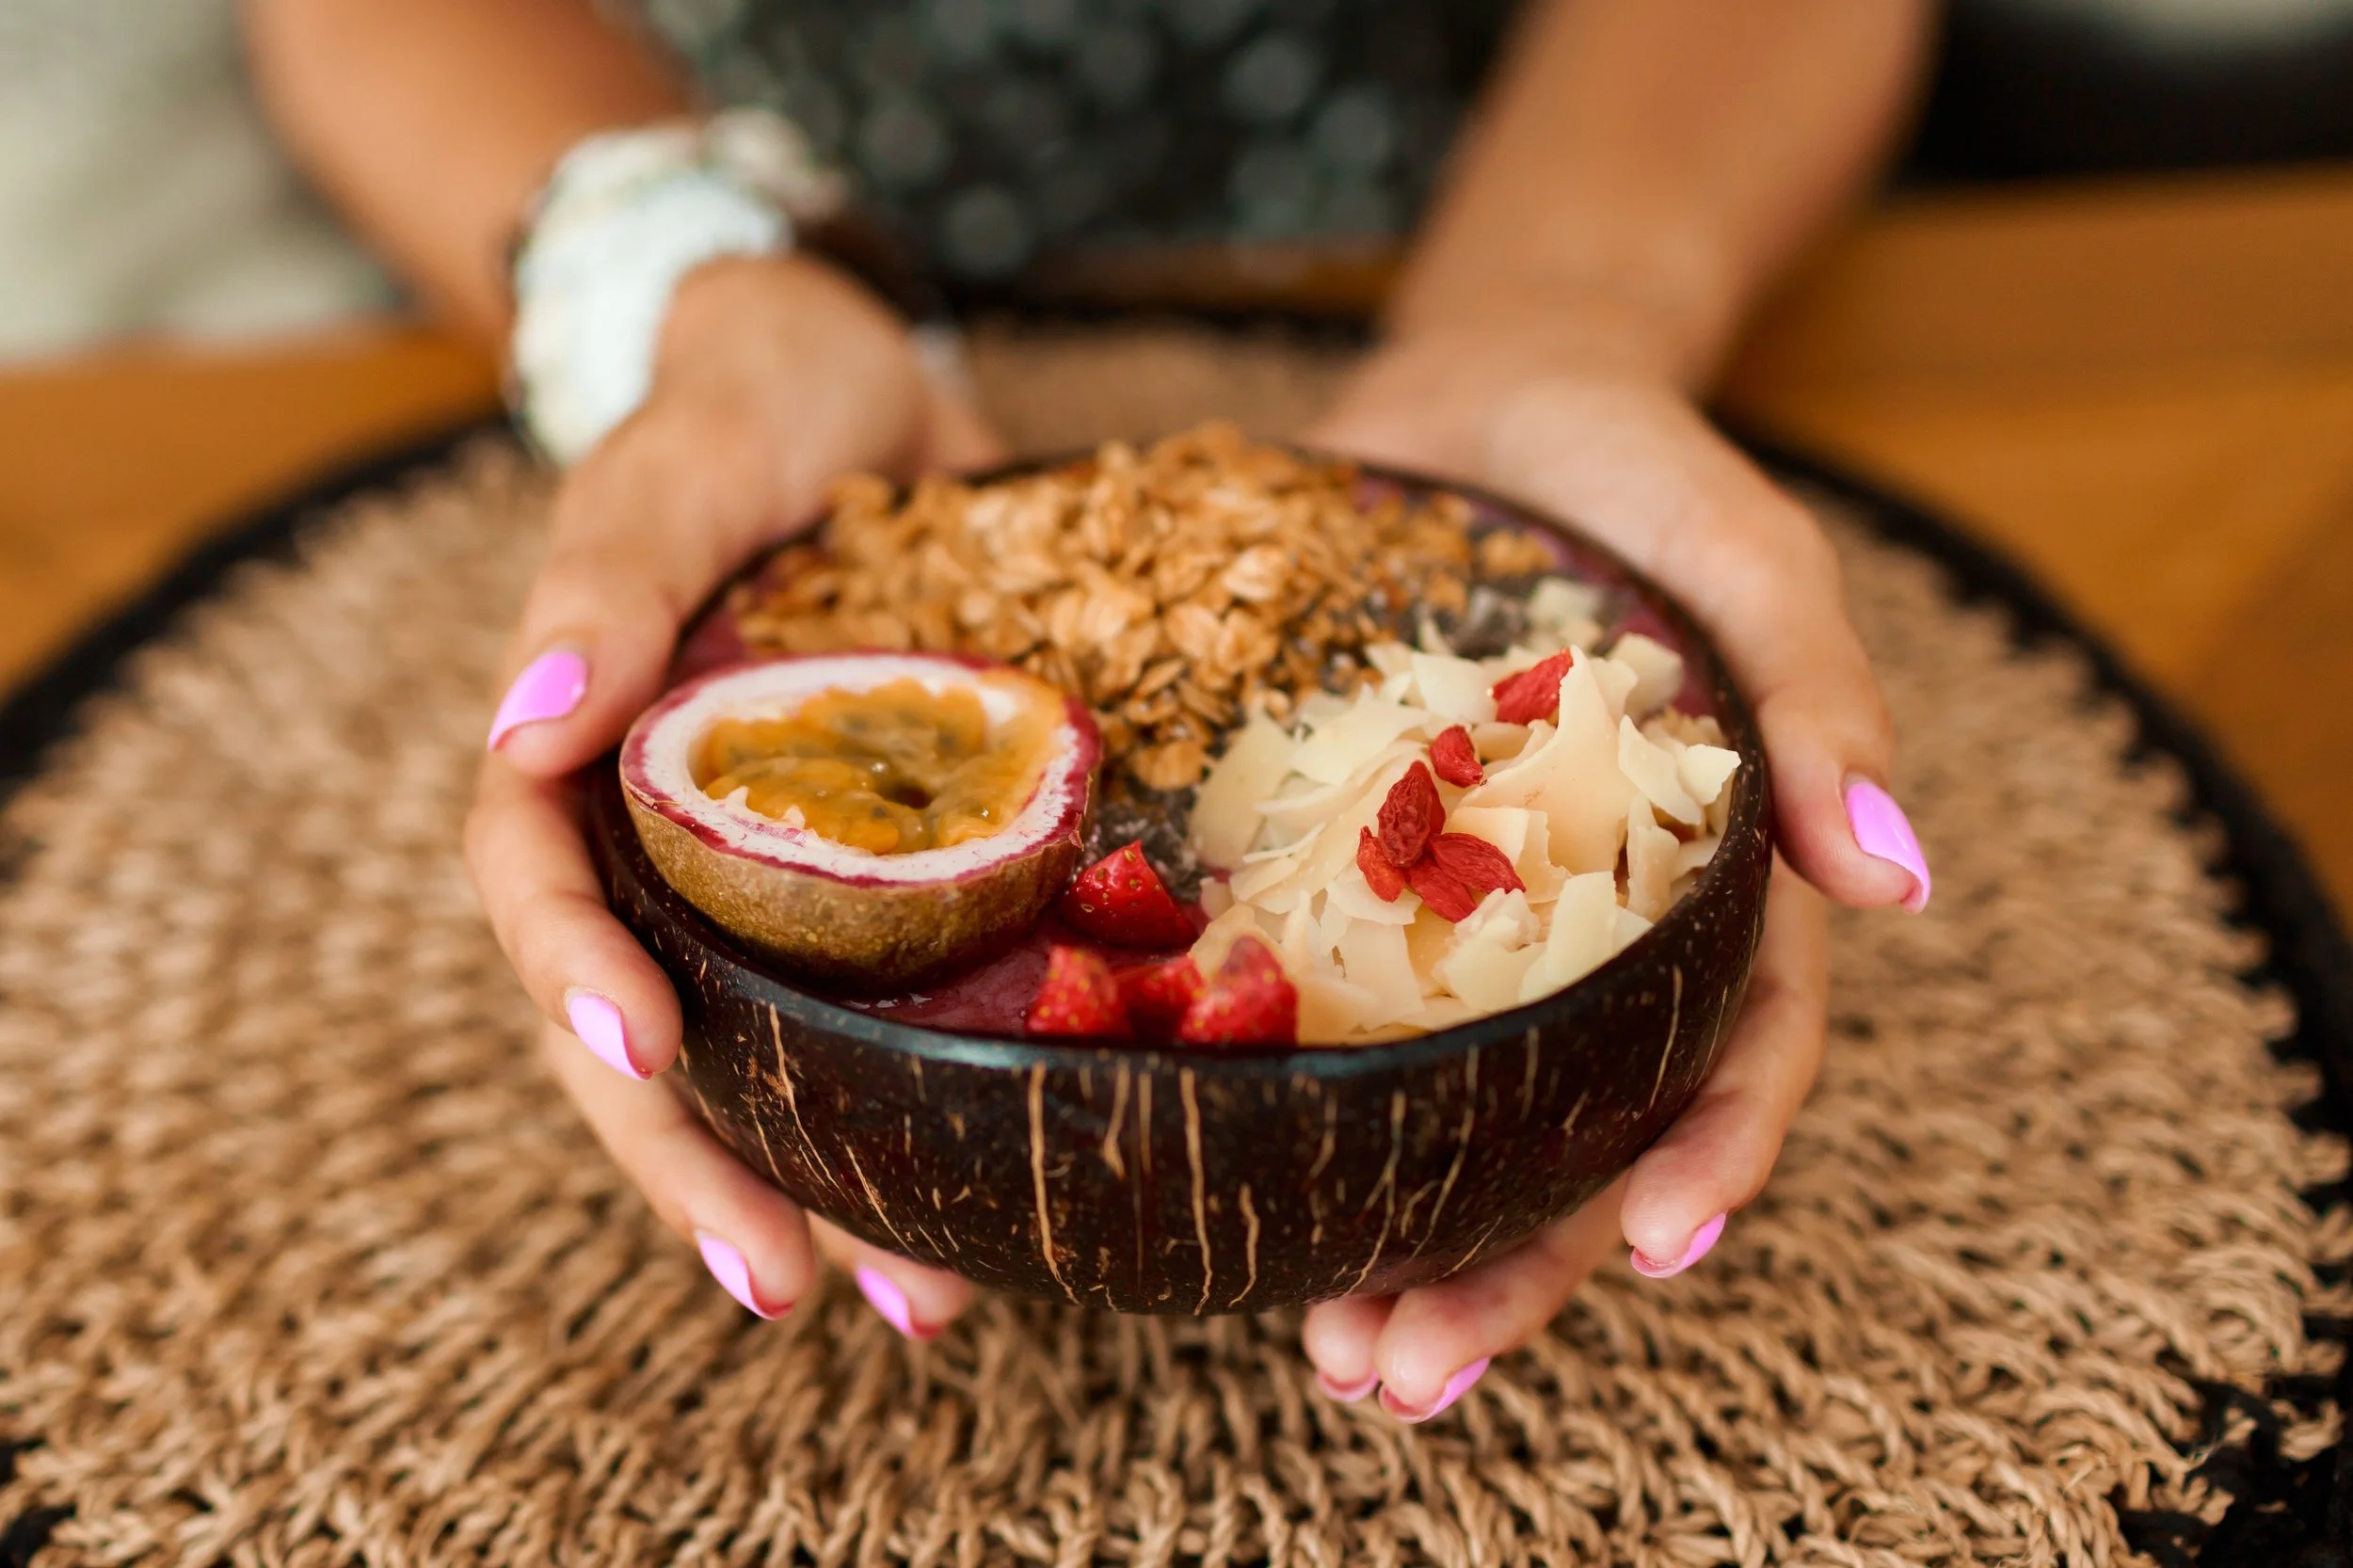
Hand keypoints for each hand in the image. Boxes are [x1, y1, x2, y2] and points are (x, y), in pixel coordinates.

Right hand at [467, 254, 1002, 1335]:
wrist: (868, 377)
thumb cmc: (748, 401)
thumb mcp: (680, 463)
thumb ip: (607, 579)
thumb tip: (523, 724)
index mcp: (581, 760)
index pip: (541, 895)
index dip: (580, 986)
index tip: (651, 1061)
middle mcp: (668, 841)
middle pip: (651, 1033)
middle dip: (706, 1165)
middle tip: (794, 1285)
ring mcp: (780, 869)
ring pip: (774, 1051)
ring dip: (829, 1182)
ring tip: (924, 1299)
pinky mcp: (895, 869)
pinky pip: (898, 1000)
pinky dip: (936, 1096)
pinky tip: (1013, 1181)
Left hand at [1293, 324, 1926, 1418]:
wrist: (1472, 392)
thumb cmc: (1635, 462)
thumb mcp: (1743, 548)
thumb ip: (1815, 698)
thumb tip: (1898, 884)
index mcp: (1702, 883)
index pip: (1733, 1052)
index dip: (1710, 1158)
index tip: (1654, 1253)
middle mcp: (1581, 929)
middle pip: (1573, 1136)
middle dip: (1515, 1270)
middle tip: (1412, 1372)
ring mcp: (1455, 914)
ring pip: (1445, 1117)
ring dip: (1399, 1244)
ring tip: (1334, 1353)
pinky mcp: (1334, 877)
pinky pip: (1314, 1013)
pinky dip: (1287, 1113)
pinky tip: (1223, 1183)